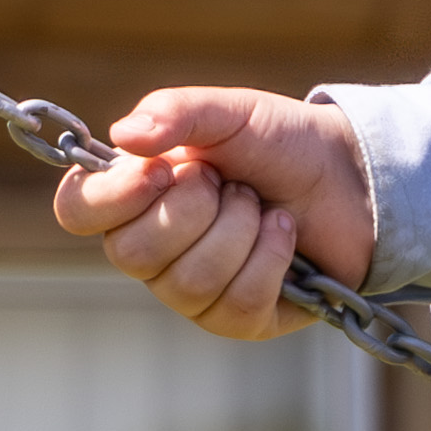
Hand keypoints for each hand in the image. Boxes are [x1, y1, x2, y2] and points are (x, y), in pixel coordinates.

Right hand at [54, 85, 370, 340]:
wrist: (354, 175)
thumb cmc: (281, 142)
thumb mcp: (230, 111)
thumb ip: (176, 111)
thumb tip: (122, 134)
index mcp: (134, 195)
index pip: (76, 211)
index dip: (112, 197)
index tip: (162, 169)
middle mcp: (153, 249)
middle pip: (132, 254)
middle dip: (195, 207)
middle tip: (229, 182)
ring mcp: (193, 291)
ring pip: (188, 282)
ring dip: (239, 230)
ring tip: (261, 207)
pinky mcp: (239, 319)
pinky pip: (236, 305)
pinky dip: (270, 260)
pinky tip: (284, 235)